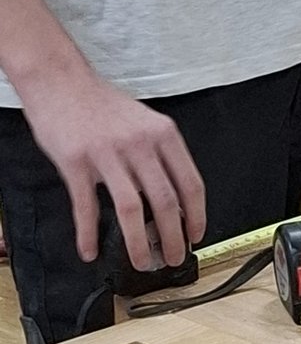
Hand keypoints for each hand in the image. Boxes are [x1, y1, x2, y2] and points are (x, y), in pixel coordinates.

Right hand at [16, 61, 206, 267]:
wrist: (62, 82)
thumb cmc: (103, 105)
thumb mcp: (144, 122)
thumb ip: (159, 155)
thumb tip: (173, 197)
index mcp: (163, 134)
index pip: (191, 183)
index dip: (197, 215)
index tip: (196, 234)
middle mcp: (139, 144)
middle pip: (166, 201)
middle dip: (174, 237)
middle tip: (173, 257)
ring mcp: (107, 154)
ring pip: (131, 209)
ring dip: (139, 243)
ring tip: (142, 261)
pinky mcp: (76, 162)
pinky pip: (86, 206)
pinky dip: (88, 233)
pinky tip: (90, 249)